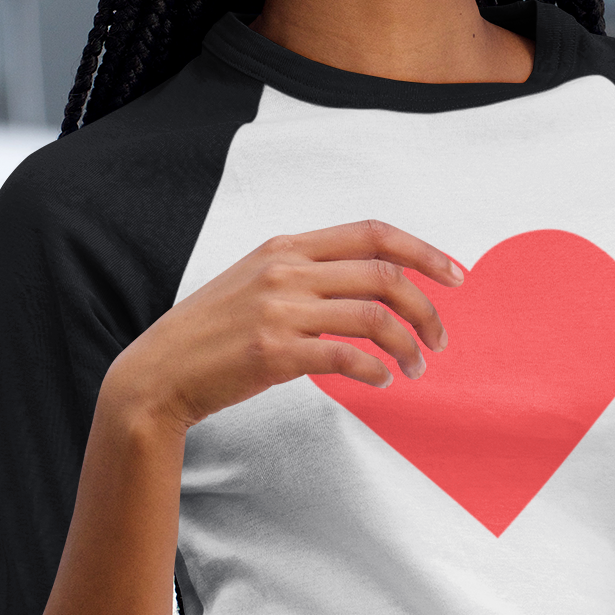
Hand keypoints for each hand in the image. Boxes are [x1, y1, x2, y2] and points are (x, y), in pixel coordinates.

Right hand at [105, 219, 461, 434]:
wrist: (159, 373)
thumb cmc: (212, 334)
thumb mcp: (255, 282)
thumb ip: (306, 274)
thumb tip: (369, 282)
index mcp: (286, 246)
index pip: (372, 233)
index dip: (423, 250)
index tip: (456, 276)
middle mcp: (286, 270)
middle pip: (384, 274)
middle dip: (426, 307)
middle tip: (441, 340)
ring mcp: (279, 310)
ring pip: (374, 317)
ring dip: (408, 346)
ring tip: (415, 369)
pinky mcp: (274, 352)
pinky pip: (347, 355)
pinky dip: (376, 369)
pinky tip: (382, 381)